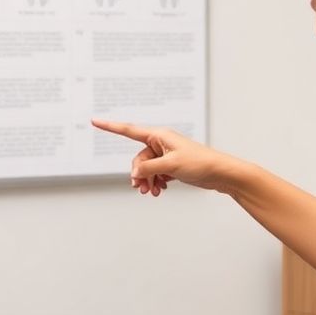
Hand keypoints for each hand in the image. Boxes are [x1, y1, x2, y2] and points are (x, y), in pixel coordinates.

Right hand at [90, 119, 241, 195]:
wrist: (221, 173)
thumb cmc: (200, 163)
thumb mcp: (170, 166)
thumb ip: (149, 169)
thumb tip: (135, 173)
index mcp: (159, 135)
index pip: (128, 130)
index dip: (110, 126)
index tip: (94, 121)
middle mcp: (161, 143)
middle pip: (138, 158)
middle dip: (138, 174)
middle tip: (141, 188)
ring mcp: (166, 154)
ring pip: (146, 168)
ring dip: (147, 181)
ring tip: (151, 193)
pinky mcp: (172, 165)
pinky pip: (156, 173)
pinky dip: (156, 182)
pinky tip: (160, 190)